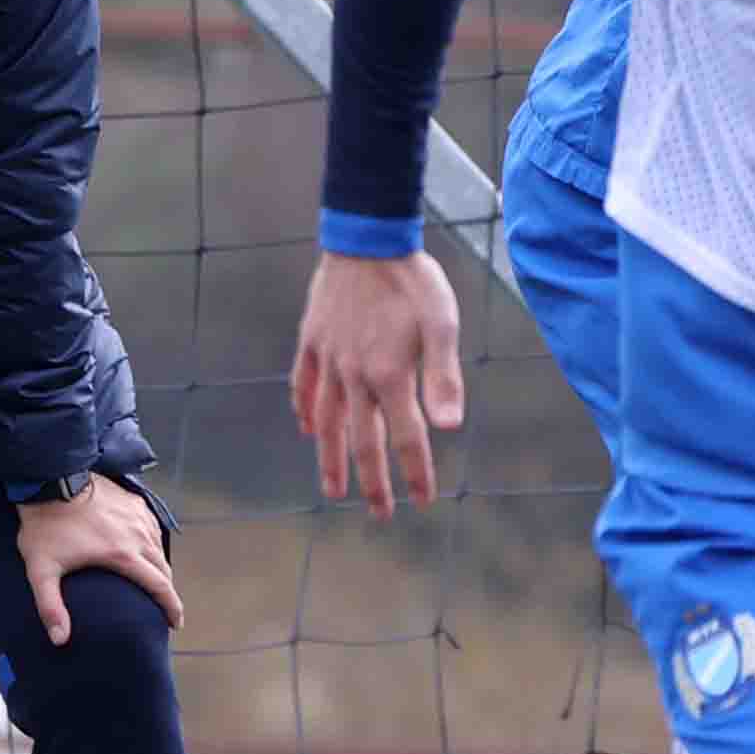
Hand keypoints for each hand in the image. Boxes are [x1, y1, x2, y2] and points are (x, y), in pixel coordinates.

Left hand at [14, 475, 179, 645]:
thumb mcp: (41, 570)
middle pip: (164, 569)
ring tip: (153, 581)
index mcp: (123, 555)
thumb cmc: (45, 526)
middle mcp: (138, 535)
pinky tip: (145, 549)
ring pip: (160, 547)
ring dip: (160, 566)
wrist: (49, 478)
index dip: (172, 608)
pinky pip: (152, 526)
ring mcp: (138, 515)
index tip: (175, 624)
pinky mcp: (134, 500)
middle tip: (162, 607)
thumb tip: (60, 640)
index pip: (160, 587)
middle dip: (167, 591)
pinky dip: (153, 542)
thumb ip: (50, 606)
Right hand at [290, 246, 465, 516]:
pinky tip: (308, 429)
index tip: (423, 501)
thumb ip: (443, 378)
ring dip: (331, 460)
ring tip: (331, 491)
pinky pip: (304, 387)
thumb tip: (450, 426)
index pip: (407, 438)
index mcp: (389, 375)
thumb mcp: (441, 324)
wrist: (365, 239)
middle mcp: (354, 377)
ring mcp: (328, 362)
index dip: (416, 472)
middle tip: (379, 514)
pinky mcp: (312, 343)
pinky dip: (306, 412)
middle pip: (363, 442)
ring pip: (328, 423)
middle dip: (372, 483)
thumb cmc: (411, 281)